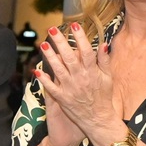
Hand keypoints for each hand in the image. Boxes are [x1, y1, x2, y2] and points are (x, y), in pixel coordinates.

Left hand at [36, 24, 123, 144]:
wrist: (98, 120)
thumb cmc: (104, 98)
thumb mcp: (108, 78)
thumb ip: (104, 61)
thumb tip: (102, 44)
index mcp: (92, 72)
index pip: (86, 51)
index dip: (80, 37)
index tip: (74, 25)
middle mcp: (80, 79)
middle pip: (69, 57)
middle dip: (60, 42)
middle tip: (52, 29)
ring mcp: (70, 89)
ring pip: (58, 70)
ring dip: (50, 57)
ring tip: (43, 44)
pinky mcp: (62, 99)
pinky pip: (51, 88)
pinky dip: (44, 80)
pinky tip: (37, 70)